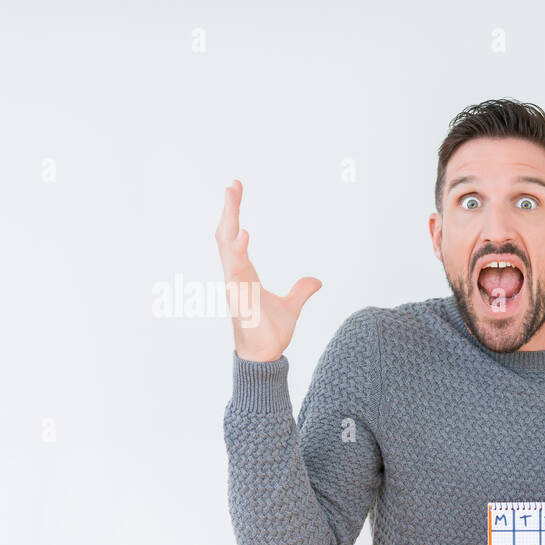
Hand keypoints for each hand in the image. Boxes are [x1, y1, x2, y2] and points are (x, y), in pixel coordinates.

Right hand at [215, 179, 321, 361]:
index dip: (235, 214)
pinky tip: (243, 234)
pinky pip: (235, 270)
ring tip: (232, 196)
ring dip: (229, 220)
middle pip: (226, 234)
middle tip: (232, 184)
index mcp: (244, 272)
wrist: (264, 357)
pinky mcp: (238, 296)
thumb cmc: (269, 333)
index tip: (237, 190)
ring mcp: (234, 284)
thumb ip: (301, 291)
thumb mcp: (291, 306)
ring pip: (226, 246)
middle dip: (228, 209)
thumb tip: (316, 282)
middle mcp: (235, 274)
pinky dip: (238, 252)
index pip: (235, 236)